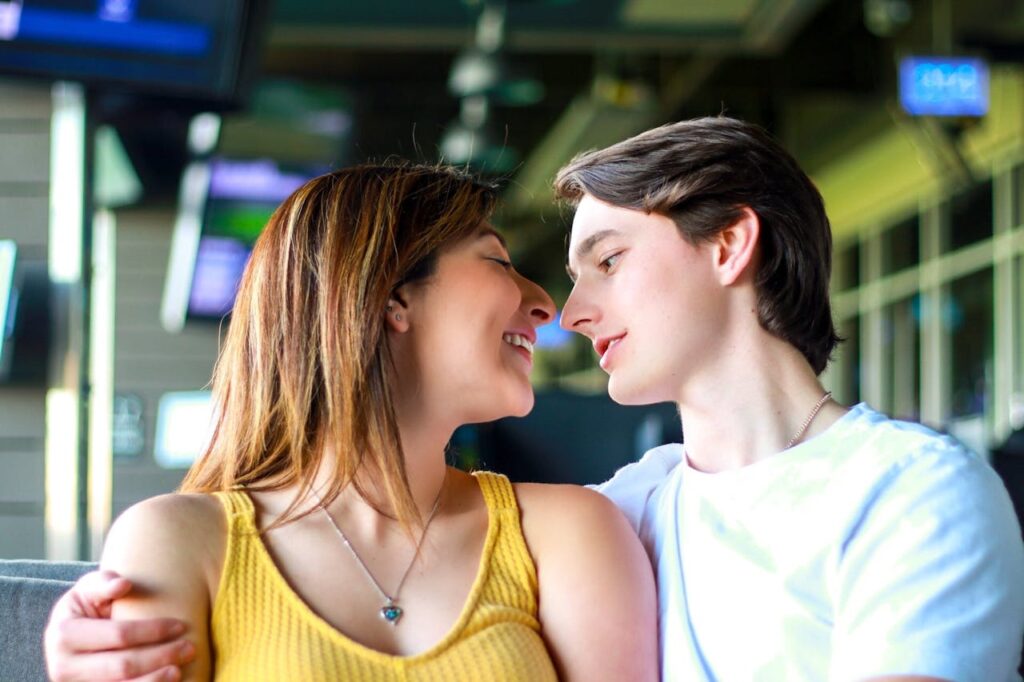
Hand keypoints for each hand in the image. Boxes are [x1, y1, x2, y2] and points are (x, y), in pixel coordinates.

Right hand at [44, 570, 194, 681]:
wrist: (65, 640)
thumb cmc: (86, 608)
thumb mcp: (88, 589)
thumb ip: (103, 583)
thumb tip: (123, 584)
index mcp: (64, 636)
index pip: (118, 635)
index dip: (152, 631)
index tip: (180, 625)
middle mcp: (63, 668)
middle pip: (122, 667)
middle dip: (160, 657)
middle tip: (189, 648)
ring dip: (154, 681)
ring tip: (180, 669)